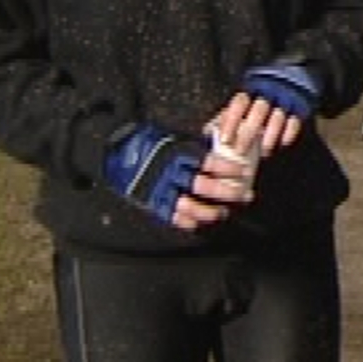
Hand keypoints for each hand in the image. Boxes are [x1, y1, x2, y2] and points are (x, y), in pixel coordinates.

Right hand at [102, 122, 254, 230]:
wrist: (119, 152)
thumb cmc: (151, 143)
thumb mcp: (176, 138)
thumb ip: (197, 146)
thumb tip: (225, 143)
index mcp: (179, 153)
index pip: (209, 161)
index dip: (228, 168)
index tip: (243, 172)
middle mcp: (171, 172)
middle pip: (204, 186)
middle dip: (227, 193)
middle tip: (243, 195)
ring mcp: (161, 189)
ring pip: (190, 206)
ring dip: (209, 211)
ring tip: (222, 213)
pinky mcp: (152, 202)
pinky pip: (171, 216)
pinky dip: (186, 221)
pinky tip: (197, 223)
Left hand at [207, 63, 318, 161]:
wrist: (288, 84)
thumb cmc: (254, 103)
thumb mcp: (236, 108)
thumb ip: (223, 118)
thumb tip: (206, 132)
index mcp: (249, 92)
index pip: (239, 103)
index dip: (231, 122)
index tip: (225, 140)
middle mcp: (266, 93)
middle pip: (258, 111)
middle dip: (248, 134)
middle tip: (241, 152)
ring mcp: (284, 99)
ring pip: (278, 116)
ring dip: (269, 136)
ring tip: (263, 153)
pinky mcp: (298, 107)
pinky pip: (295, 121)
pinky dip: (288, 134)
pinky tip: (281, 144)